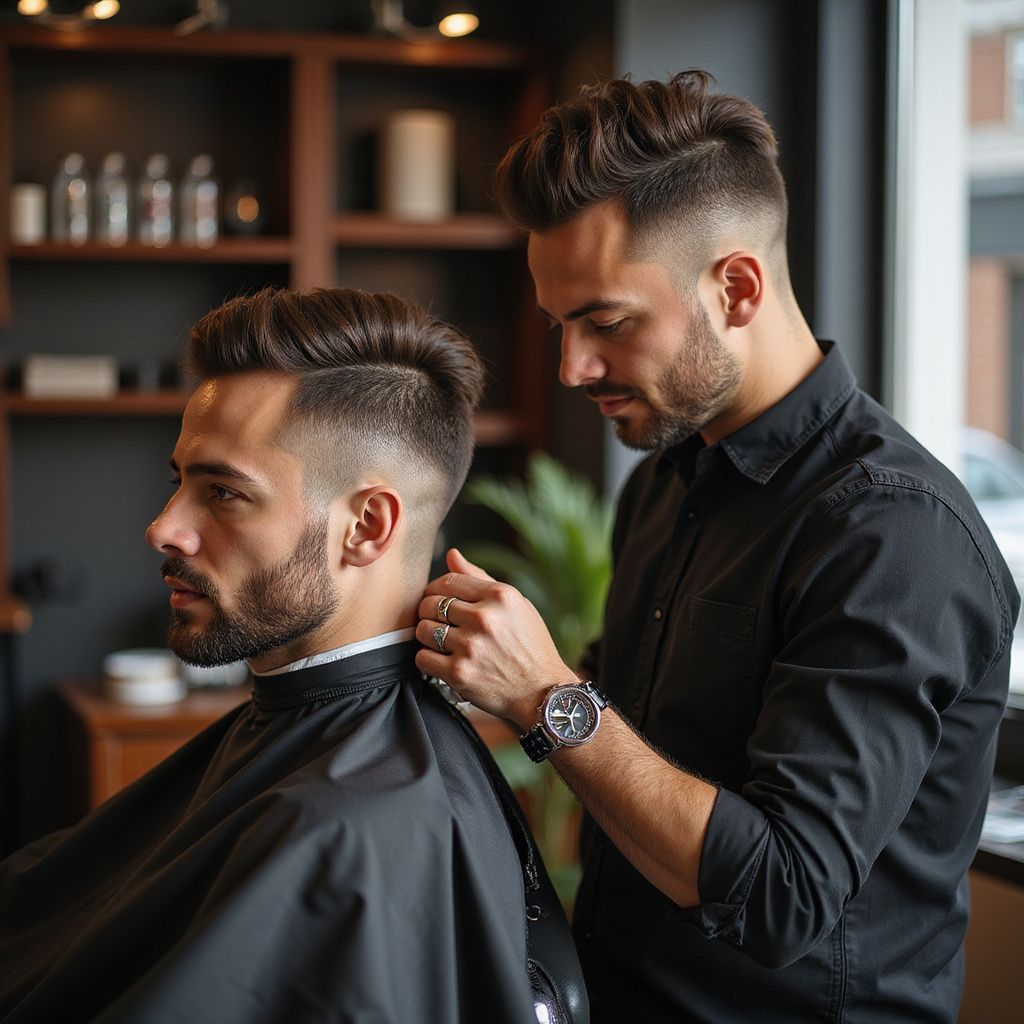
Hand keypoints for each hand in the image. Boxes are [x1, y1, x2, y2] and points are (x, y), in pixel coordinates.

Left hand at [415, 548, 575, 727]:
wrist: (542, 692)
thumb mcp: (516, 605)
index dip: (436, 589)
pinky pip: (422, 658)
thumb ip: (481, 578)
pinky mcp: (459, 673)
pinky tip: (441, 661)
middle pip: (431, 603)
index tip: (436, 599)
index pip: (449, 581)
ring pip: (423, 629)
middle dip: (428, 612)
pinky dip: (427, 659)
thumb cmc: (531, 647)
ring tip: (441, 643)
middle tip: (438, 623)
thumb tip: (452, 555)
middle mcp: (485, 618)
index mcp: (499, 596)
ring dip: (427, 636)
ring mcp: (471, 646)